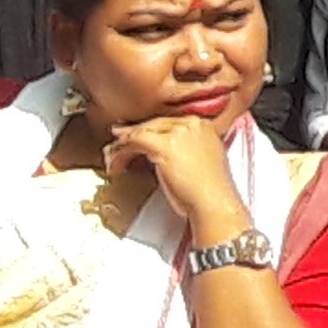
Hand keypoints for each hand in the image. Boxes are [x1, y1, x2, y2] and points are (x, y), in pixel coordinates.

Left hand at [104, 113, 246, 238]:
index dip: (147, 132)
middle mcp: (193, 124)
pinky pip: (133, 141)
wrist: (214, 204)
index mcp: (204, 126)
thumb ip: (184, 149)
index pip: (167, 123)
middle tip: (116, 147)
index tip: (133, 139)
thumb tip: (158, 150)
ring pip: (140, 132)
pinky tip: (114, 162)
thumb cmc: (209, 191)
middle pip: (152, 125)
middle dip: (131, 137)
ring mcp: (179, 133)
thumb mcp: (201, 161)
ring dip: (121, 147)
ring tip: (113, 159)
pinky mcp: (165, 146)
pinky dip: (119, 152)